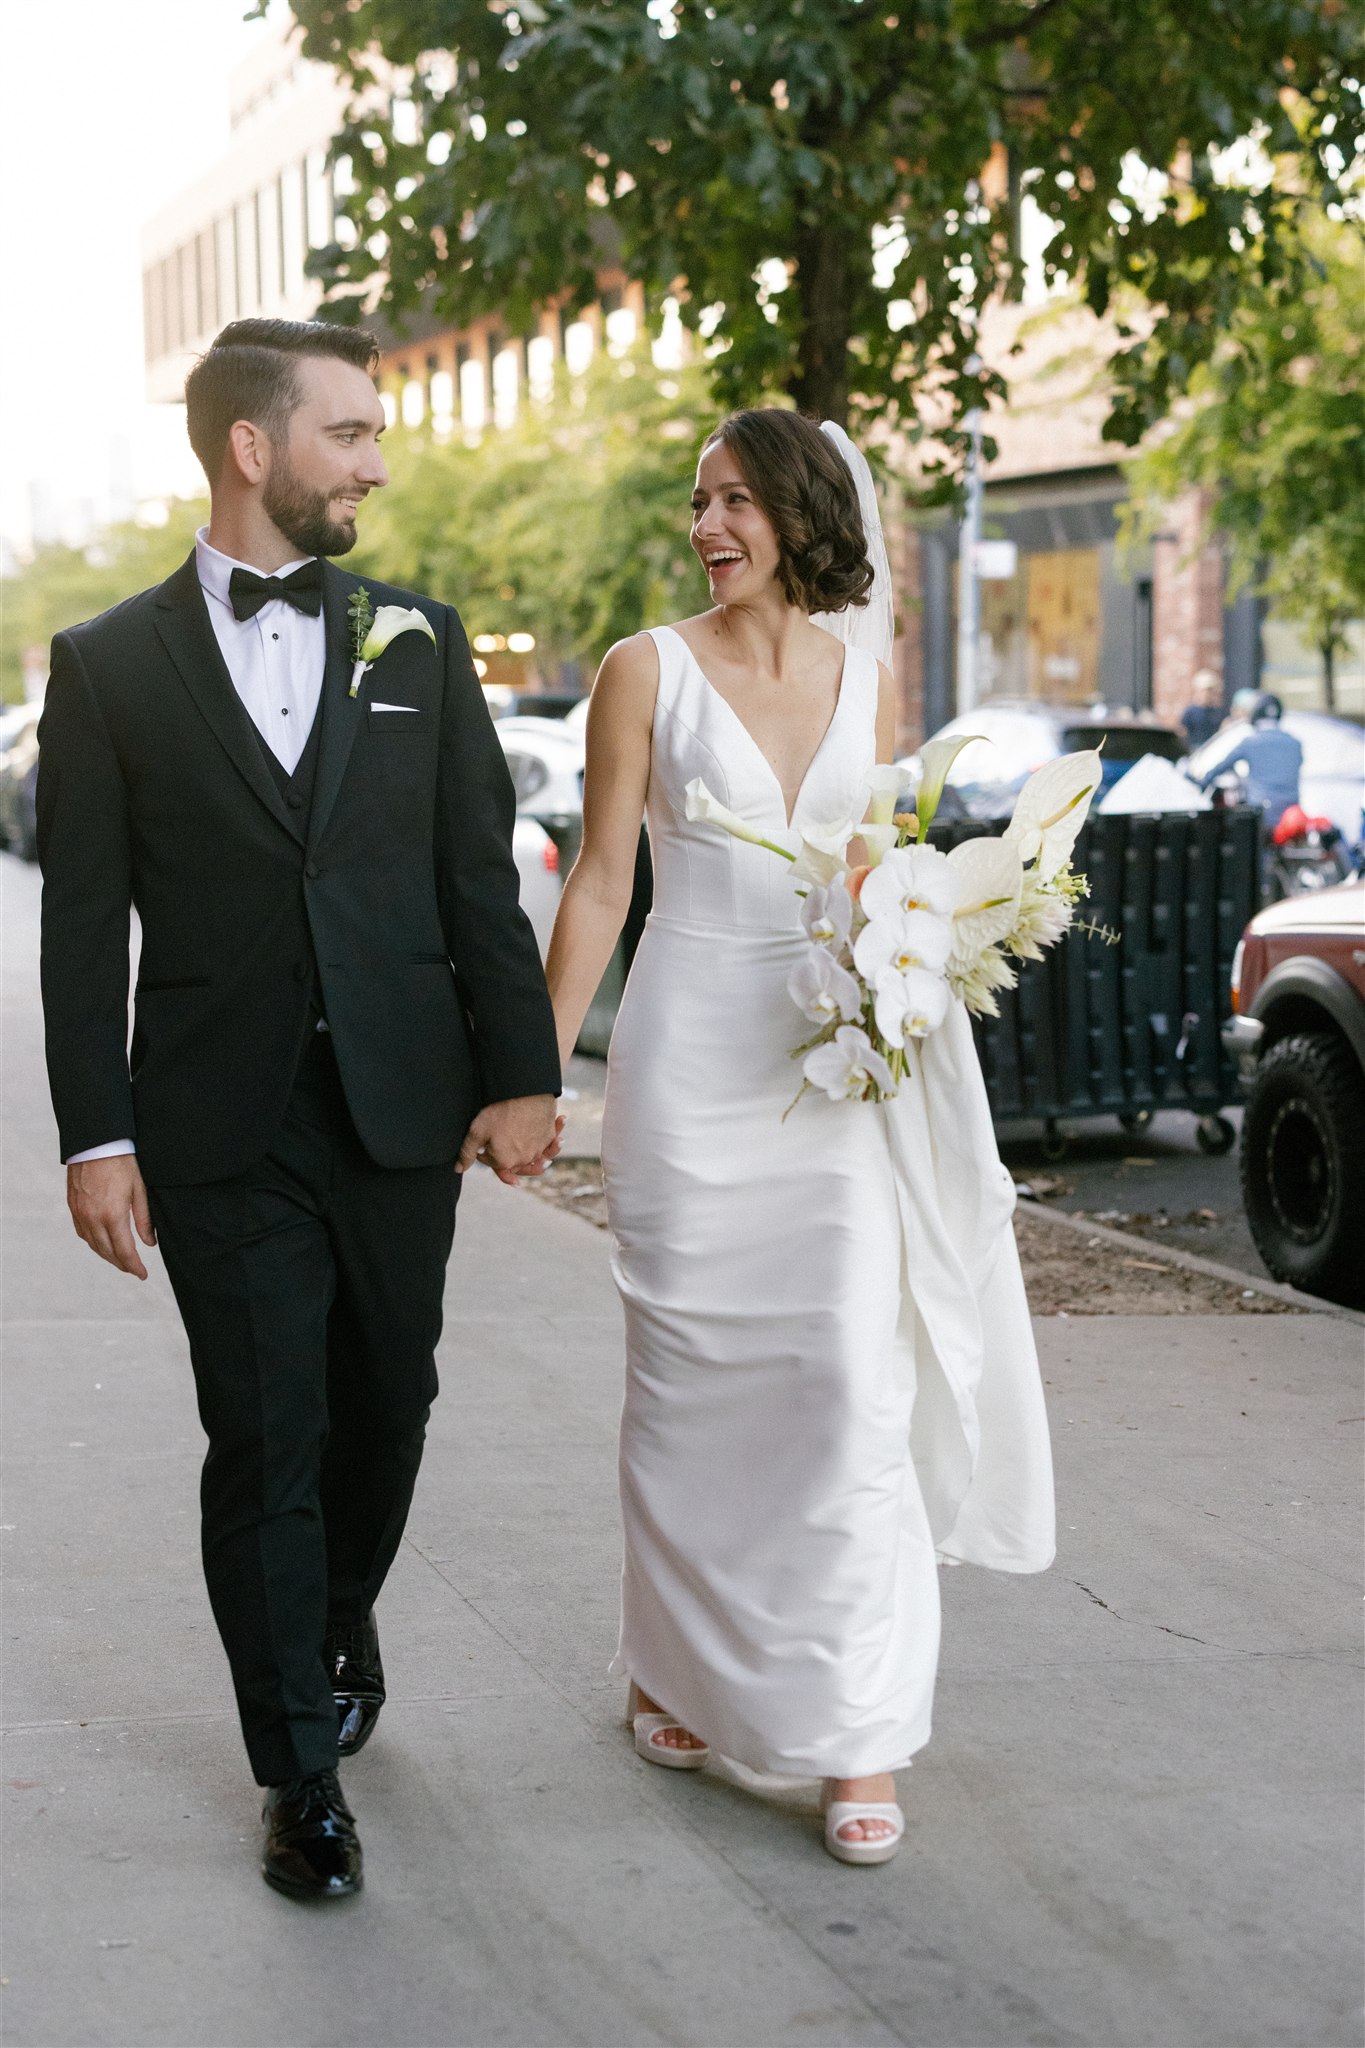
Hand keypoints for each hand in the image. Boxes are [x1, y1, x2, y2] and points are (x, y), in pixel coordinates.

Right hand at [67, 1155, 156, 1279]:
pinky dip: (93, 1242)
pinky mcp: (73, 1206)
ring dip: (106, 1255)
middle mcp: (93, 1218)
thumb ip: (144, 1219)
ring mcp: (80, 1213)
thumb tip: (149, 1243)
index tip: (142, 1275)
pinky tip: (102, 1242)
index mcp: (112, 1215)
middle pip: (107, 1252)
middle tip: (134, 1270)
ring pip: (93, 1244)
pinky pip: (82, 1232)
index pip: (124, 1251)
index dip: (134, 1267)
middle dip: (121, 1264)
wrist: (96, 1142)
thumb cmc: (122, 1162)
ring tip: (120, 1260)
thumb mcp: (140, 1189)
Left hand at [456, 1096, 558, 1185]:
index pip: (490, 1161)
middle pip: (512, 1162)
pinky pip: (549, 1146)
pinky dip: (548, 1143)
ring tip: (522, 1144)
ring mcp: (539, 1150)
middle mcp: (523, 1160)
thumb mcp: (477, 1131)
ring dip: (529, 1154)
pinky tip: (547, 1138)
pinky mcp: (549, 1137)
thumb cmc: (500, 1111)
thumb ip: (467, 1153)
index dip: (484, 1150)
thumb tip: (458, 1169)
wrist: (526, 1093)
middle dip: (504, 1154)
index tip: (483, 1136)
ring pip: (533, 1157)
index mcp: (504, 1162)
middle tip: (501, 1139)